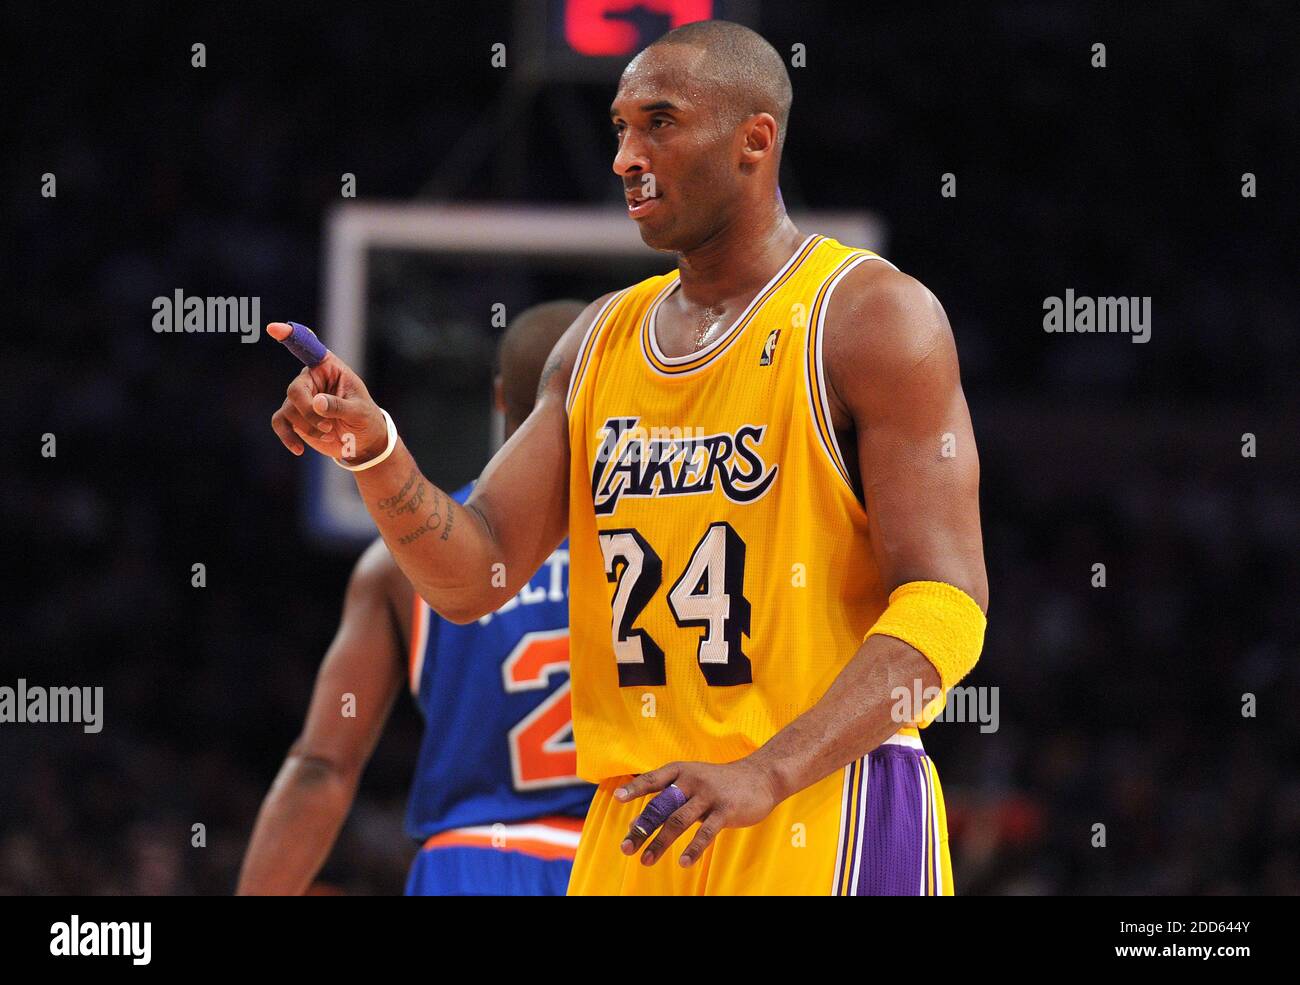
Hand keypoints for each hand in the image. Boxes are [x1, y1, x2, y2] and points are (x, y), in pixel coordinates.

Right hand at [267, 322, 385, 462]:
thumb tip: (317, 404)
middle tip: (330, 427)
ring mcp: (300, 398)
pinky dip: (288, 437)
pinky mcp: (293, 417)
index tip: (273, 328)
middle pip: (295, 390)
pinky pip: (280, 423)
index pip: (308, 347)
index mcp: (329, 367)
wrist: (362, 442)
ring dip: (310, 428)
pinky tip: (300, 449)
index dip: (291, 336)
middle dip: (309, 413)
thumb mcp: (360, 412)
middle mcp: (311, 379)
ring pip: (290, 411)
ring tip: (331, 434)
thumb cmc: (365, 419)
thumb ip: (340, 406)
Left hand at [615, 758, 781, 866]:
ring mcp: (708, 795)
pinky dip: (693, 848)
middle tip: (626, 848)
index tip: (617, 798)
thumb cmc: (718, 784)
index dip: (635, 788)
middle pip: (661, 806)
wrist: (761, 777)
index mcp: (680, 771)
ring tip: (646, 860)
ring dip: (660, 842)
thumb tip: (634, 825)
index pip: (653, 779)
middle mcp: (691, 780)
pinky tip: (682, 862)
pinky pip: (706, 832)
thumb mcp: (691, 784)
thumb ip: (666, 801)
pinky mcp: (726, 810)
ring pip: (678, 821)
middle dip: (641, 828)